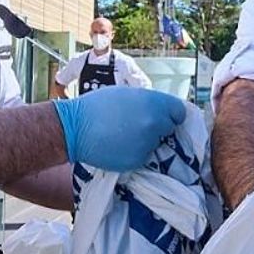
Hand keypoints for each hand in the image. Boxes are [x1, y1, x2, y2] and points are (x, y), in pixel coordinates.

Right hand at [52, 87, 186, 170]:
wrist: (74, 128)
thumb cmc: (97, 106)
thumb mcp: (126, 94)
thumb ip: (148, 102)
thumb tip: (160, 109)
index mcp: (154, 102)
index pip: (180, 112)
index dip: (170, 114)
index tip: (162, 116)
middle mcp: (155, 123)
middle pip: (169, 128)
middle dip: (158, 127)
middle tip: (139, 126)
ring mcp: (147, 143)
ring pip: (156, 144)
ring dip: (146, 141)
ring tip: (124, 136)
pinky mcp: (138, 160)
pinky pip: (144, 156)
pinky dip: (135, 153)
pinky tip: (119, 146)